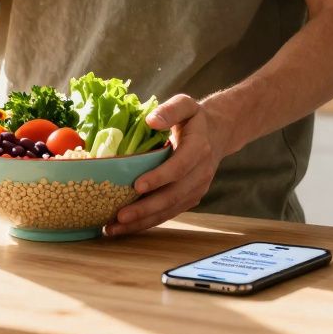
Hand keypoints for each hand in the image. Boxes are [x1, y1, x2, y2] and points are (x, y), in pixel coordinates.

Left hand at [103, 94, 227, 235]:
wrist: (218, 134)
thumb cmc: (194, 119)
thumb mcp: (185, 105)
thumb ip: (170, 110)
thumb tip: (150, 120)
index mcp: (198, 149)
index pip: (179, 167)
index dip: (159, 178)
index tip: (137, 185)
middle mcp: (201, 173)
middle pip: (173, 195)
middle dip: (145, 208)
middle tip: (120, 216)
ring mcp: (197, 189)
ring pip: (169, 210)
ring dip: (142, 221)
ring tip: (114, 228)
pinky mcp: (191, 198)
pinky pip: (169, 213)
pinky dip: (147, 222)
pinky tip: (125, 227)